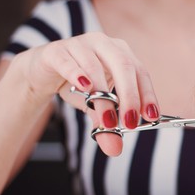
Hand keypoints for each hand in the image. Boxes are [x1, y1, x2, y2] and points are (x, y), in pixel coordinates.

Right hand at [14, 32, 159, 155]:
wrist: (43, 71)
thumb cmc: (78, 85)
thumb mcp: (96, 107)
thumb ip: (107, 125)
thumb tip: (114, 149)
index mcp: (121, 54)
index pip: (141, 73)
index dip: (147, 94)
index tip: (151, 116)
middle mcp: (104, 45)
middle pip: (123, 66)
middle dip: (130, 96)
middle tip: (129, 123)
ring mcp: (80, 44)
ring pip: (95, 67)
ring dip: (102, 95)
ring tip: (106, 118)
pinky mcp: (57, 51)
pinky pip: (68, 62)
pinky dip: (77, 74)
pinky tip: (85, 87)